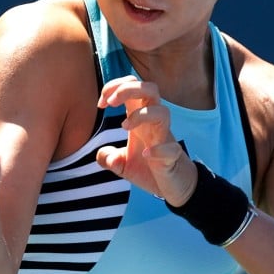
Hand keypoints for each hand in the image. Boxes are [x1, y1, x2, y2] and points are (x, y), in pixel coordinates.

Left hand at [95, 75, 197, 204]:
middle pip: (149, 89)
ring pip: (162, 112)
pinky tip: (146, 155)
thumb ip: (108, 158)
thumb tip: (104, 156)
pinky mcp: (172, 158)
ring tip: (124, 126)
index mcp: (140, 118)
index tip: (101, 104)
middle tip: (110, 103)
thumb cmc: (147, 168)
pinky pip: (171, 149)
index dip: (114, 87)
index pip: (132, 86)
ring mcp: (164, 139)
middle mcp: (153, 124)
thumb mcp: (121, 164)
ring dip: (142, 114)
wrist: (172, 187)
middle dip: (128, 89)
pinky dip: (158, 150)